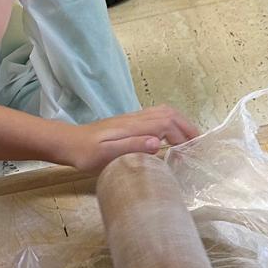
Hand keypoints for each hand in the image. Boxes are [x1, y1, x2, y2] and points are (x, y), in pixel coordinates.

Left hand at [55, 106, 200, 171]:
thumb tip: (157, 142)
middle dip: (187, 127)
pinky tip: (170, 136)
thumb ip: (132, 146)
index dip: (183, 136)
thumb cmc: (86, 153)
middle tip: (199, 146)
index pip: (167, 124)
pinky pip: (156, 116)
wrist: (68, 143)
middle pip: (169, 114)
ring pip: (163, 113)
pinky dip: (170, 123)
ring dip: (180, 123)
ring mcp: (132, 118)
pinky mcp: (128, 122)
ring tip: (190, 141)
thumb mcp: (107, 155)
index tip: (191, 153)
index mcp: (134, 126)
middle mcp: (136, 118)